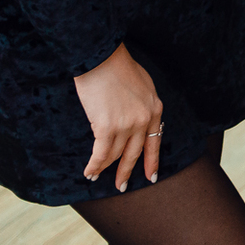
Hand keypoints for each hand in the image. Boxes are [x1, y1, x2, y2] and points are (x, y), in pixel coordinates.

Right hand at [74, 43, 163, 191]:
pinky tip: (89, 172)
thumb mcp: (143, 84)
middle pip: (135, 153)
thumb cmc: (119, 66)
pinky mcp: (106, 127)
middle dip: (127, 172)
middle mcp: (143, 120)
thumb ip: (143, 104)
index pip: (155, 141)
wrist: (103, 58)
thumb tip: (137, 118)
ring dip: (105, 167)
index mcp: (154, 108)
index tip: (151, 177)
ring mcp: (126, 125)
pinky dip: (94, 165)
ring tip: (97, 175)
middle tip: (122, 186)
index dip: (151, 161)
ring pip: (115, 154)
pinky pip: (100, 154)